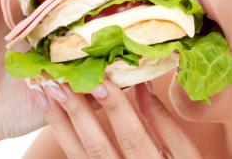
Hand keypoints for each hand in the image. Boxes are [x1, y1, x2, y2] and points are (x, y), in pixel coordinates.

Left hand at [38, 77, 201, 157]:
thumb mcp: (186, 154)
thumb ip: (164, 122)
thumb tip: (143, 84)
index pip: (131, 136)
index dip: (115, 108)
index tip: (99, 79)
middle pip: (97, 145)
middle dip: (77, 110)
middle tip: (59, 79)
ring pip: (79, 155)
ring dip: (60, 122)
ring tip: (45, 92)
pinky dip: (62, 135)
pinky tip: (53, 114)